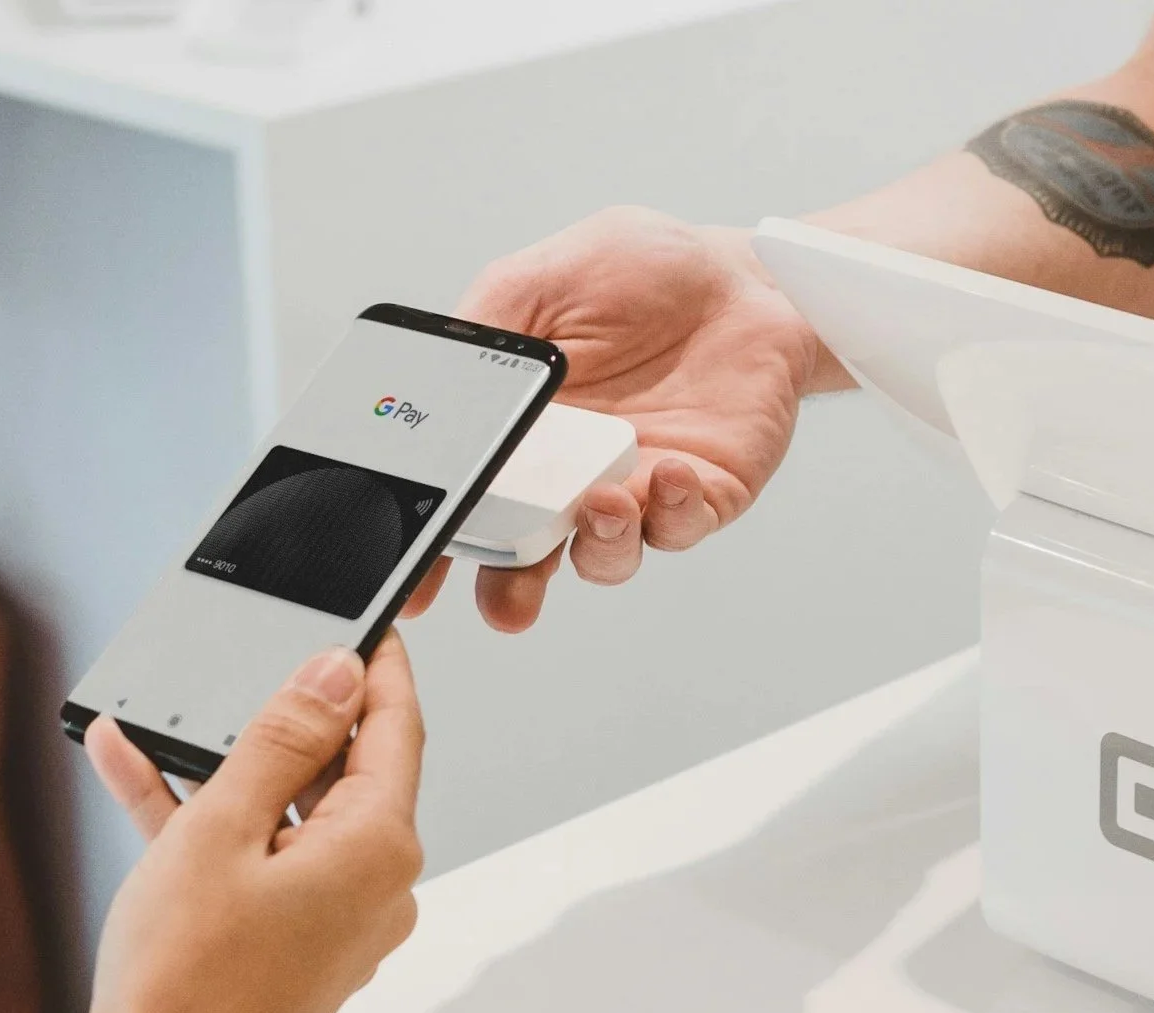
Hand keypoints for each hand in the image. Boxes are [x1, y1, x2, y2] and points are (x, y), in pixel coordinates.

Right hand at [77, 633, 425, 1012]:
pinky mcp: (300, 947)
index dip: (382, 671)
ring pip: (294, 818)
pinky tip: (146, 780)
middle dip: (293, 724)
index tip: (374, 627)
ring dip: (235, 773)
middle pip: (347, 775)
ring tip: (171, 723)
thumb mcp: (225, 828)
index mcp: (380, 848)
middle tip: (257, 671)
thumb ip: (285, 740)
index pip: (397, 732)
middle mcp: (378, 887)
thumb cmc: (186, 984)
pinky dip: (218, 827)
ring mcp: (340, 922)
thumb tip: (336, 675)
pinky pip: (266, 864)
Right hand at [399, 208, 824, 632]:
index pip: (472, 509)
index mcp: (520, 440)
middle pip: (531, 560)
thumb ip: (482, 341)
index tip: (420, 584)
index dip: (443, 551)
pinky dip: (674, 508)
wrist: (733, 273)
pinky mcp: (704, 494)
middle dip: (514, 588)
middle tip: (509, 599)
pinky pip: (683, 524)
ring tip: (602, 503)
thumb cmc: (635, 275)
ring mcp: (638, 493)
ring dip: (600, 542)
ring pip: (608, 554)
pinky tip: (670, 469)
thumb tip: (430, 389)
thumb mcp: (535, 284)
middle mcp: (573, 480)